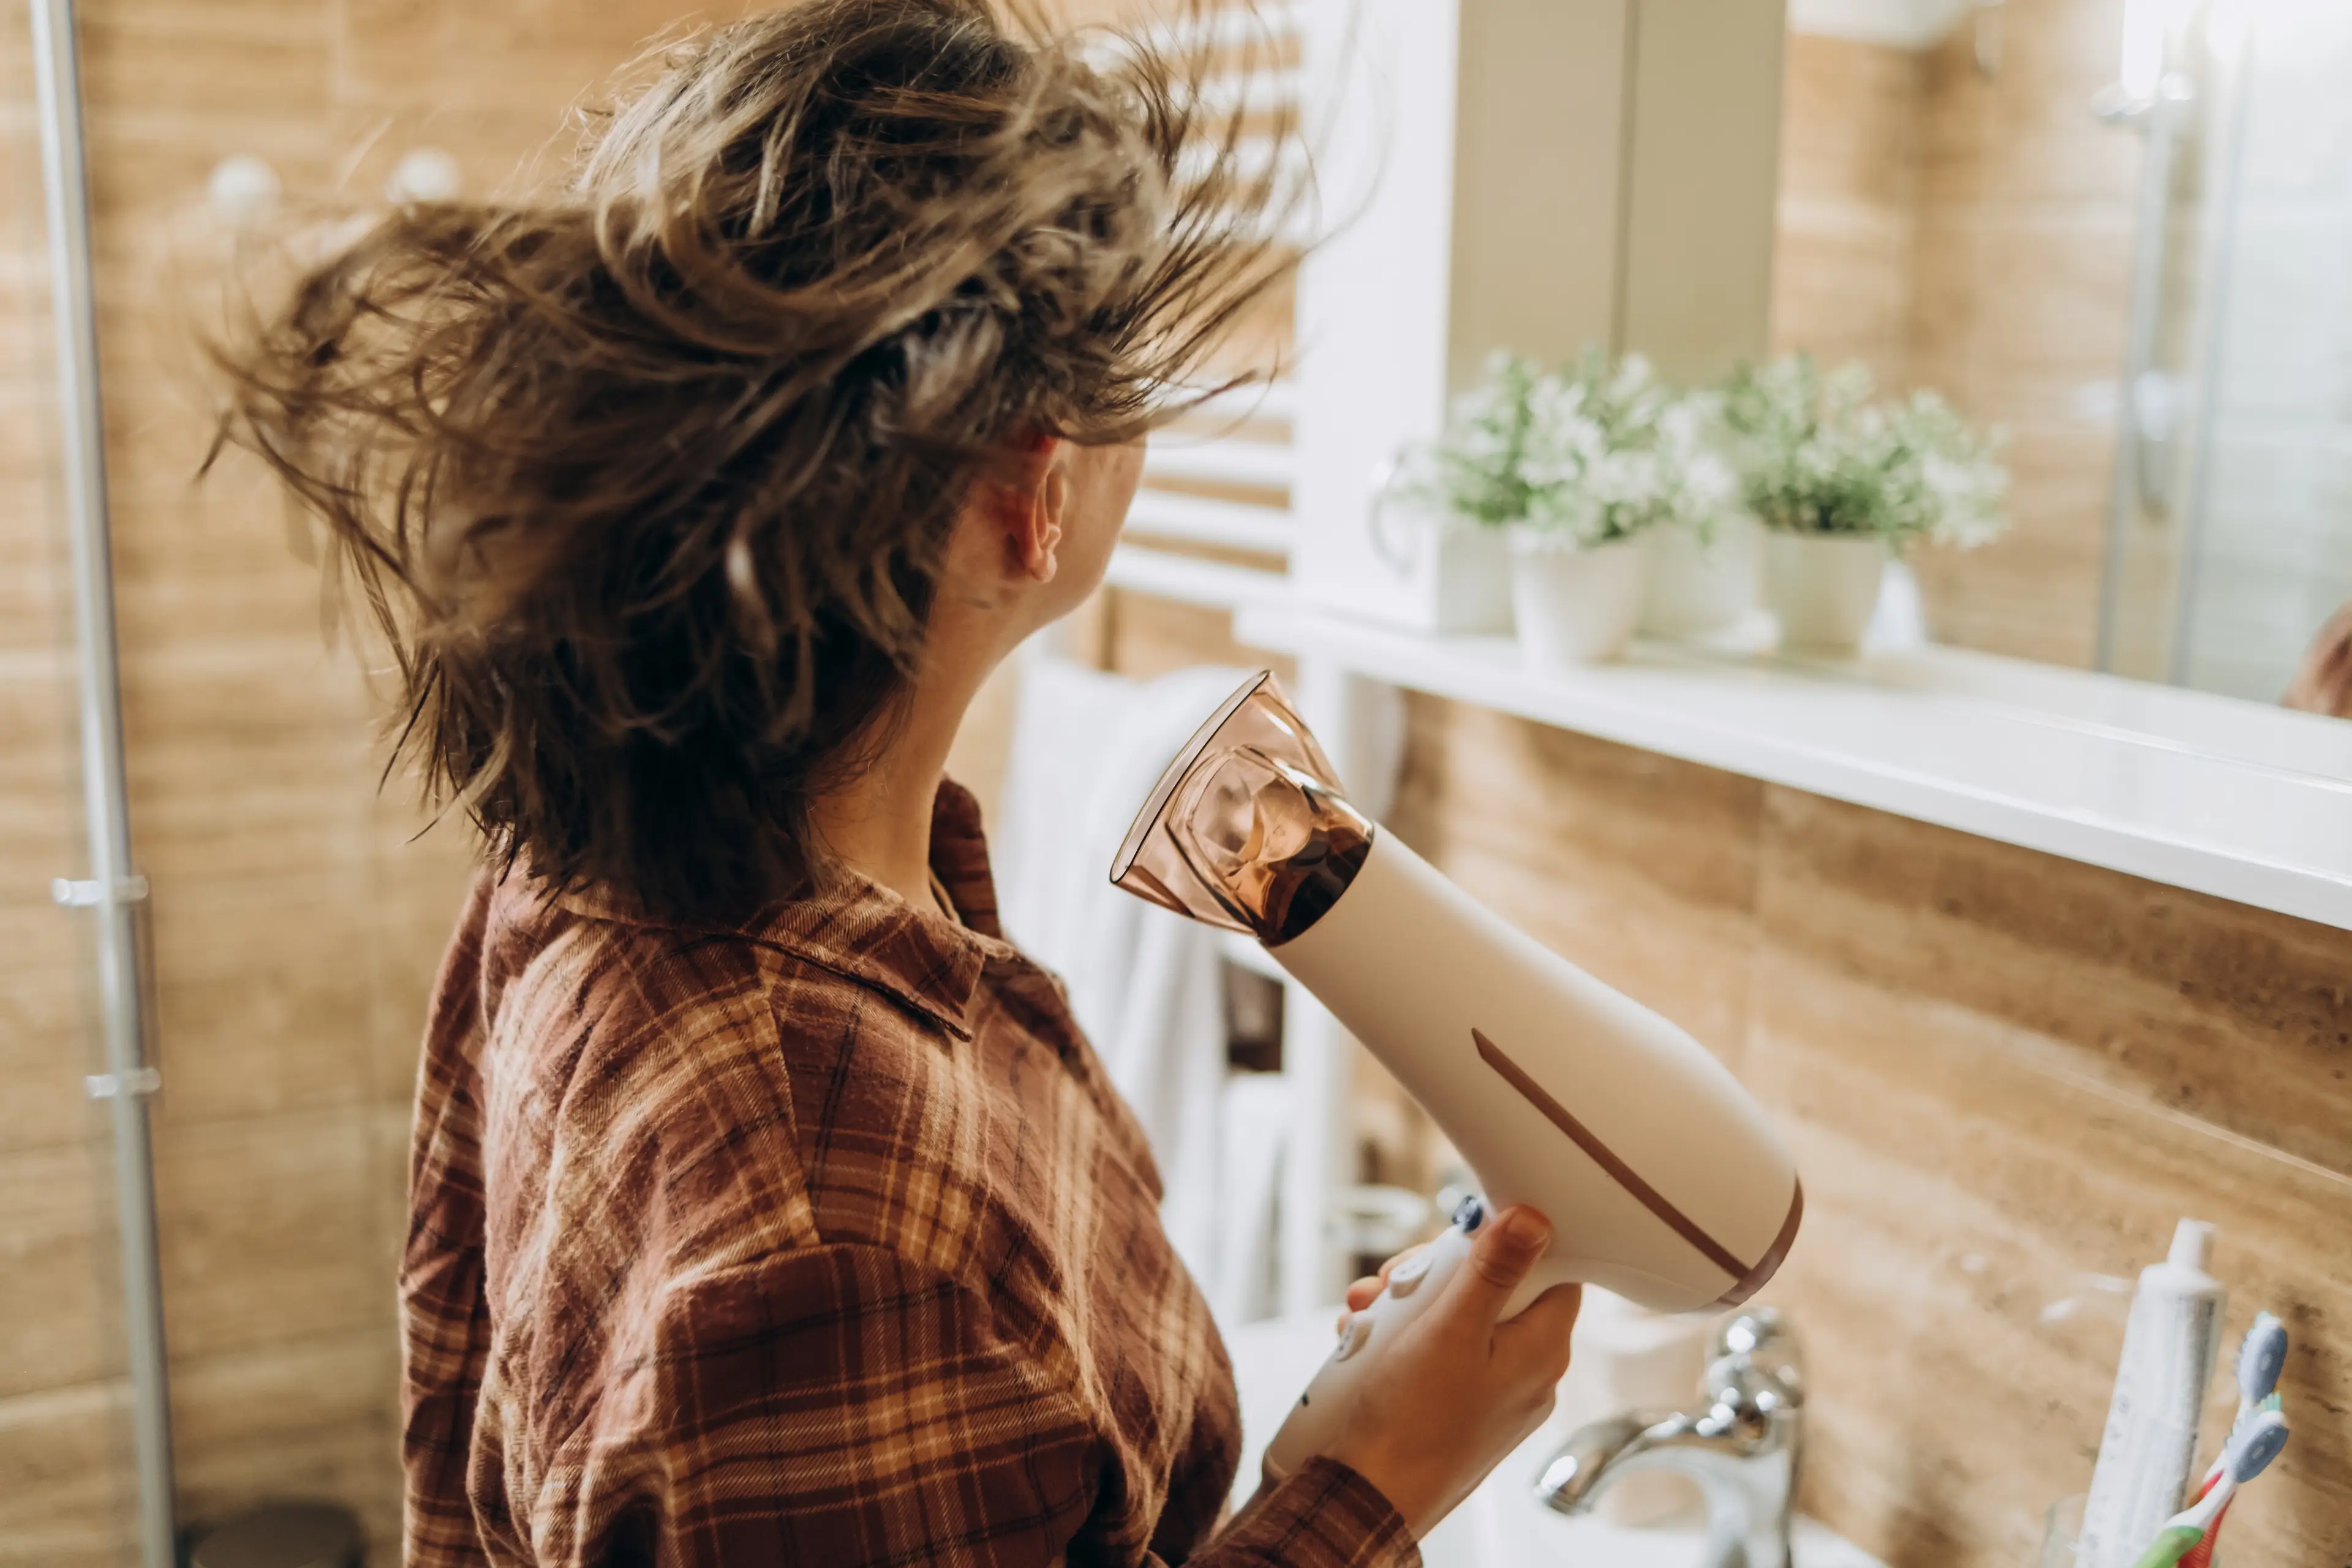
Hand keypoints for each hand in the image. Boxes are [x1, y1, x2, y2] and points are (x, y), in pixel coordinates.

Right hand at [1323, 1205, 1581, 1538]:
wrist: (1372, 1498)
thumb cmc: (1413, 1423)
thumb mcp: (1451, 1329)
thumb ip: (1494, 1271)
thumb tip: (1535, 1219)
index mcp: (1542, 1348)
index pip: (1552, 1268)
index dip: (1507, 1243)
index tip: (1463, 1238)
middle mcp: (1528, 1370)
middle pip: (1496, 1288)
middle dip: (1438, 1275)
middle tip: (1397, 1280)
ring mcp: (1495, 1392)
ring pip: (1460, 1318)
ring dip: (1411, 1306)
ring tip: (1367, 1314)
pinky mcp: (1462, 1407)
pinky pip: (1442, 1352)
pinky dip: (1406, 1340)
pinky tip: (1368, 1342)